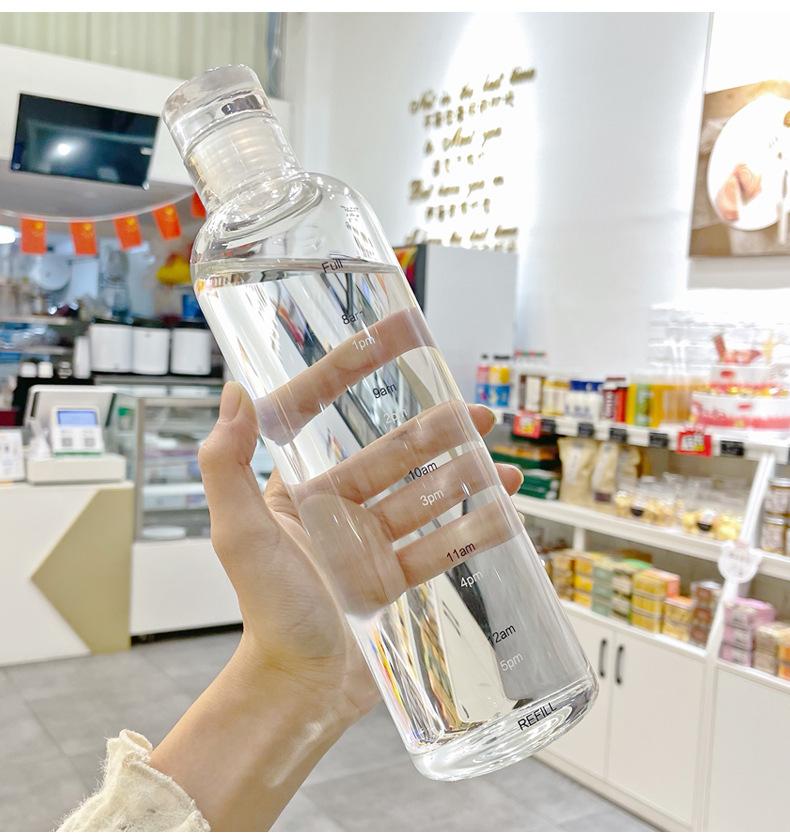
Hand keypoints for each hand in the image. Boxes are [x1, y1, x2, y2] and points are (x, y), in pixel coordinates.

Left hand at [199, 381, 524, 723]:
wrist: (301, 689)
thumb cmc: (266, 611)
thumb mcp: (238, 534)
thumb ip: (225, 465)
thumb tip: (235, 390)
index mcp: (303, 489)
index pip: (326, 416)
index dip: (353, 375)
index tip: (391, 341)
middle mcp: (341, 509)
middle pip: (396, 456)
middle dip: (439, 433)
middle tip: (480, 415)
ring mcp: (374, 542)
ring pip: (428, 497)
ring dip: (467, 478)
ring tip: (502, 464)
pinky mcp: (400, 576)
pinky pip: (444, 545)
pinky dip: (476, 528)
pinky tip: (507, 512)